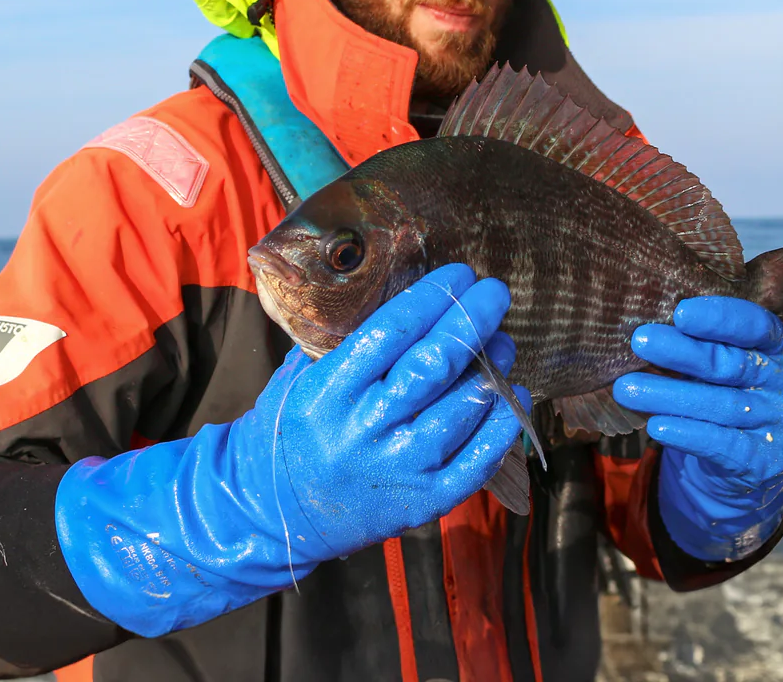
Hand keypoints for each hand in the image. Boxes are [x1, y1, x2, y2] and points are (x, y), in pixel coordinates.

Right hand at [55, 264, 527, 635]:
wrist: (269, 509)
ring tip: (504, 342)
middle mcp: (361, 429)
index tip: (460, 275)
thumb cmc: (289, 428)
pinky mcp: (419, 505)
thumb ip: (342, 341)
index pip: (390, 332)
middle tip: (495, 294)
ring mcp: (393, 470)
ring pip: (457, 413)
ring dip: (490, 371)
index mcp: (328, 390)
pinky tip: (513, 397)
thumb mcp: (299, 377)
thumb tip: (404, 295)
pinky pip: (472, 466)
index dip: (431, 298)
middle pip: (431, 367)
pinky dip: (499, 430)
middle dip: (471, 322)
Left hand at [613, 296, 782, 560]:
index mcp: (777, 347)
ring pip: (721, 405)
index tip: (681, 313)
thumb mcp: (717, 364)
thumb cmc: (722, 392)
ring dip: (670, 396)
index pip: (755, 325)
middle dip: (682, 353)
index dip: (720, 318)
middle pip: (730, 364)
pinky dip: (687, 433)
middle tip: (640, 342)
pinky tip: (656, 426)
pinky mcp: (763, 460)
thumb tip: (645, 331)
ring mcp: (777, 423)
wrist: (743, 459)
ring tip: (627, 389)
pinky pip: (722, 444)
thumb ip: (695, 345)